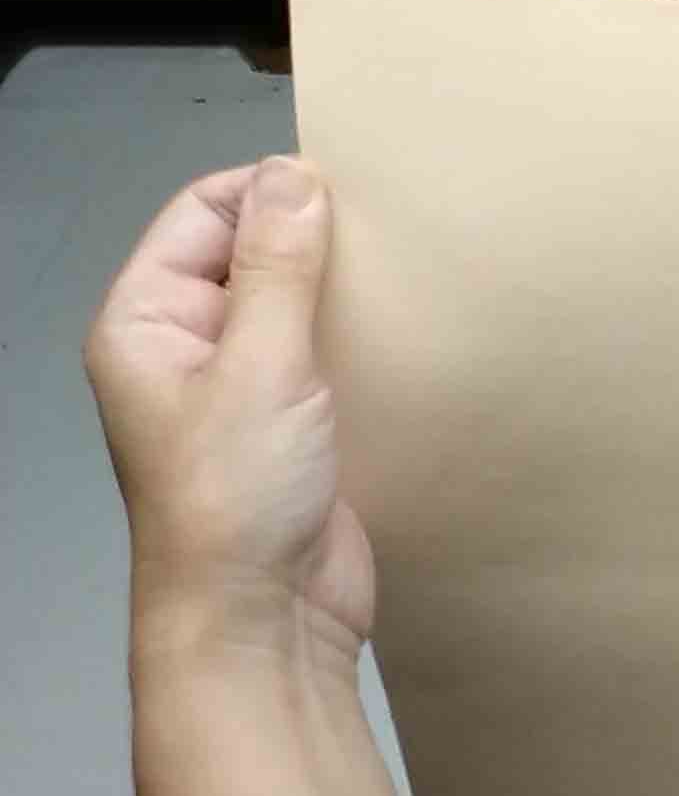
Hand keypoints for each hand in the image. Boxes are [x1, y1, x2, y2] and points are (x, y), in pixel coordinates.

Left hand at [85, 157, 373, 672]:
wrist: (262, 621)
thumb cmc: (235, 495)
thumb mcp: (259, 366)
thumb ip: (277, 268)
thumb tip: (293, 174)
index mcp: (147, 321)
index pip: (202, 214)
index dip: (270, 192)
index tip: (351, 190)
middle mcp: (188, 346)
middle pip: (252, 252)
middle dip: (318, 237)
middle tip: (395, 228)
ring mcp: (243, 387)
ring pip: (298, 304)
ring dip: (348, 291)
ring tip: (414, 273)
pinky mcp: (297, 424)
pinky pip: (330, 354)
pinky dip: (366, 338)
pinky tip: (415, 330)